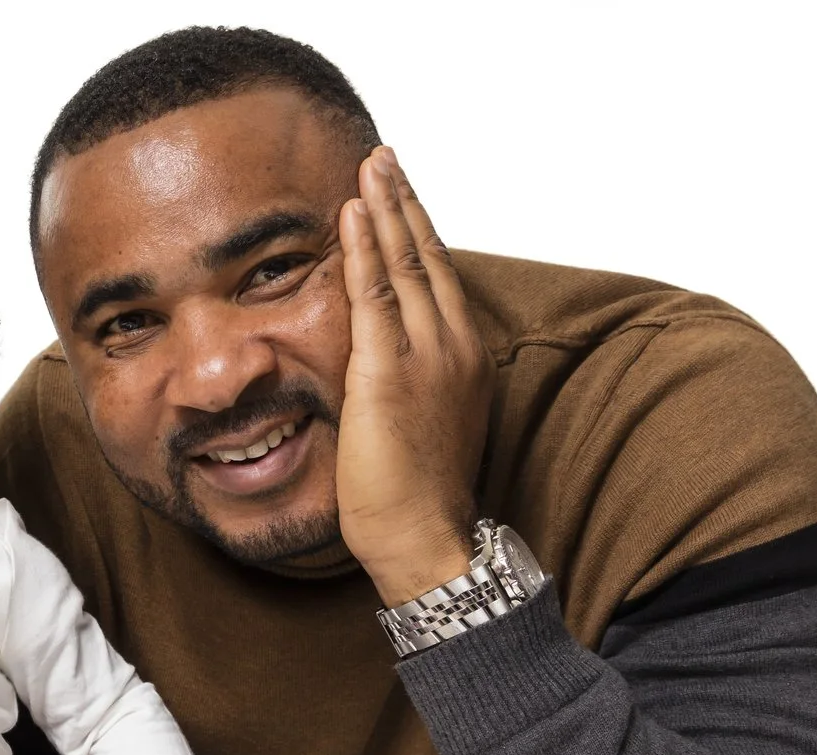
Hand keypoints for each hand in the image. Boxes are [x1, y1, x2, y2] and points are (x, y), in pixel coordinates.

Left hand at [334, 146, 493, 605]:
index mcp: (463, 357)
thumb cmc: (420, 495)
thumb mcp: (423, 423)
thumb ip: (409, 383)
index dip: (418, 230)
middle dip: (402, 202)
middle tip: (385, 157)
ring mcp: (424, 356)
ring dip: (383, 209)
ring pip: (404, 264)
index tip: (399, 193)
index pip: (439, 278)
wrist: (426, 536)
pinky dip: (364, 251)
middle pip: (427, 256)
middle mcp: (453, 346)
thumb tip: (381, 368)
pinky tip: (352, 214)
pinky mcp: (388, 372)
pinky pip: (375, 296)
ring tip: (369, 166)